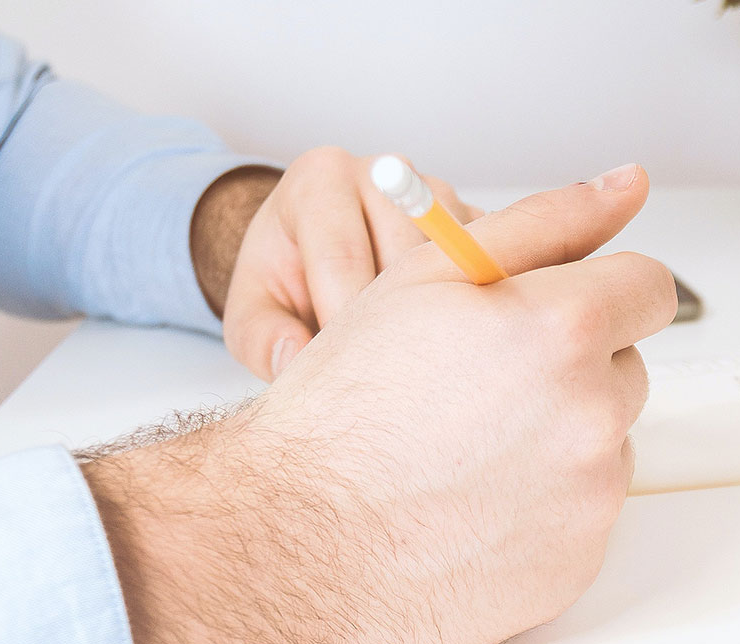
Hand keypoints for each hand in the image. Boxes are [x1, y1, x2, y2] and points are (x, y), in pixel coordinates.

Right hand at [88, 165, 670, 643]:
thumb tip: (627, 184)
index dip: (599, 293)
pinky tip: (472, 505)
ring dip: (559, 439)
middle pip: (627, 368)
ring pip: (607, 444)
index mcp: (563, 327)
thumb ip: (545, 222)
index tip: (559, 312)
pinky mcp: (579, 563)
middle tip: (481, 388)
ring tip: (468, 450)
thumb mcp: (430, 276)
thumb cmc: (348, 404)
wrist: (297, 535)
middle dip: (571, 369)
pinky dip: (544, 508)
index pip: (648, 287)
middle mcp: (592, 413)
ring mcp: (590, 496)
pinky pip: (585, 515)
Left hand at [204, 147, 484, 381]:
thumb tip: (295, 361)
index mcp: (319, 179)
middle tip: (383, 375)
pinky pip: (489, 268)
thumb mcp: (250, 313)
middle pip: (406, 258)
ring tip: (415, 360)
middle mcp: (384, 172)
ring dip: (439, 318)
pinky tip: (447, 342)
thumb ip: (262, 338)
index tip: (343, 373)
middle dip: (395, 324)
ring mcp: (436, 192)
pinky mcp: (476, 219)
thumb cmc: (284, 281)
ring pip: (454, 264)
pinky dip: (472, 309)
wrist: (317, 254)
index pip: (342, 255)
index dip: (343, 323)